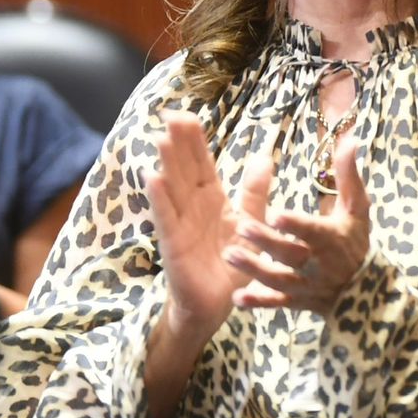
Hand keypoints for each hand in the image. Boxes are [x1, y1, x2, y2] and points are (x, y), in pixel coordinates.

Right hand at [146, 111, 273, 339]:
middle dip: (178, 143)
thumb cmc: (233, 263)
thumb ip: (255, 192)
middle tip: (170, 114)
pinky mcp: (173, 244)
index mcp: (212, 200)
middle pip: (184, 169)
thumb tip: (264, 158)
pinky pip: (166, 218)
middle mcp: (193, 207)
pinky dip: (160, 199)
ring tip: (161, 138)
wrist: (218, 303)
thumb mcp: (251, 223)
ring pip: (172, 188)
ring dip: (166, 164)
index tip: (186, 114)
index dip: (193, 140)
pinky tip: (152, 178)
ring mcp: (180, 224)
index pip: (201, 164)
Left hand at [223, 132, 370, 313]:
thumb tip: (349, 139)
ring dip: (254, 269)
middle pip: (292, 254)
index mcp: (332, 238)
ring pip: (279, 279)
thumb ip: (348, 175)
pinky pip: (277, 304)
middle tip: (241, 226)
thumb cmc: (354, 240)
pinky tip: (237, 298)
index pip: (313, 231)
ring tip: (229, 255)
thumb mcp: (356, 208)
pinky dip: (259, 303)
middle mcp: (320, 264)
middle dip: (268, 242)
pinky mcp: (297, 302)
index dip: (296, 224)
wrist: (364, 290)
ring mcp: (307, 285)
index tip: (275, 213)